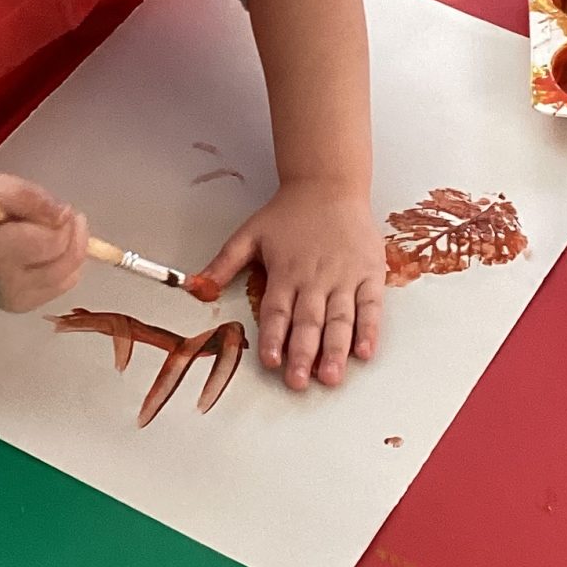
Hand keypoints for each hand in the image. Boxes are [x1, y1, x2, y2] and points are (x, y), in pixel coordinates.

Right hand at [0, 173, 88, 312]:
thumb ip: (30, 197)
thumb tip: (64, 215)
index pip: (51, 241)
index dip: (63, 221)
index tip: (59, 207)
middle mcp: (4, 284)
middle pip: (65, 262)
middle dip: (73, 235)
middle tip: (62, 216)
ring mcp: (14, 301)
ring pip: (70, 275)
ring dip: (70, 250)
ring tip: (49, 232)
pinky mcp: (22, 308)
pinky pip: (62, 285)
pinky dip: (63, 266)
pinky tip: (45, 252)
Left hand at [198, 178, 383, 390]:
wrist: (330, 185)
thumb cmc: (290, 212)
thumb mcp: (250, 234)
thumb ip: (224, 263)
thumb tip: (196, 287)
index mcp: (286, 271)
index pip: (278, 311)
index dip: (274, 337)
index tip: (271, 361)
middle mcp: (315, 279)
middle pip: (309, 322)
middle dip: (303, 354)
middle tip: (299, 382)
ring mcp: (345, 278)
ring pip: (340, 319)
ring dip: (335, 350)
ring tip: (331, 376)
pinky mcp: (369, 274)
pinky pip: (370, 306)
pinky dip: (369, 330)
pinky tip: (364, 352)